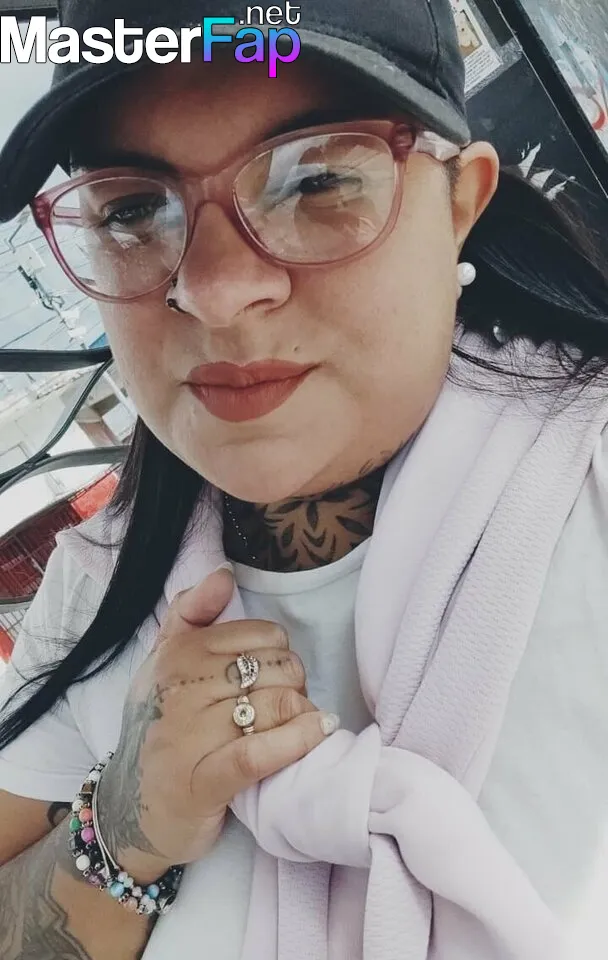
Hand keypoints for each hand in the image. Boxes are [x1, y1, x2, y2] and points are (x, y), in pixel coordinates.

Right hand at [96, 567, 337, 880]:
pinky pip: (263, 751)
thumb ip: (191, 612)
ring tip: (298, 724)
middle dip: (296, 684)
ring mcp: (192, 736)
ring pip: (279, 705)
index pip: (264, 636)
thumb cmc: (158, 726)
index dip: (281, 653)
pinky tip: (316, 732)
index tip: (274, 674)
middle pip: (278, 668)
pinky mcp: (205, 782)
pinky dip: (298, 740)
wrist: (130, 808)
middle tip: (287, 704)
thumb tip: (224, 573)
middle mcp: (182, 689)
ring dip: (302, 714)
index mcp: (177, 654)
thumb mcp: (162, 662)